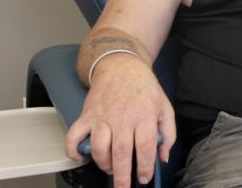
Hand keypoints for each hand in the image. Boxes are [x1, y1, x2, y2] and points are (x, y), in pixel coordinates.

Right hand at [65, 54, 174, 187]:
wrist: (121, 67)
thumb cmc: (145, 88)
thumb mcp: (164, 107)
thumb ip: (168, 133)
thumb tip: (163, 157)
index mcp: (145, 116)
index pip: (145, 146)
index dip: (145, 166)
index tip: (144, 178)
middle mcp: (122, 118)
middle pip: (121, 152)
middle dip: (122, 175)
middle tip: (124, 187)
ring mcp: (102, 117)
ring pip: (99, 148)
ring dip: (103, 164)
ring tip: (111, 169)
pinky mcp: (86, 115)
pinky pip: (74, 136)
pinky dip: (73, 151)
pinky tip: (80, 159)